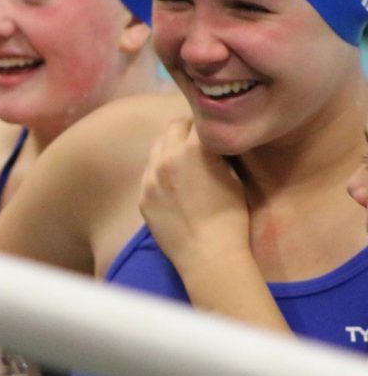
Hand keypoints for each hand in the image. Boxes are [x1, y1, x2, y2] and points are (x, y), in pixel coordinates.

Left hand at [139, 117, 251, 273]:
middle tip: (198, 140)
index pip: (198, 120)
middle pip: (173, 128)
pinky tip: (172, 184)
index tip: (213, 127)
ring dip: (169, 148)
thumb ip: (218, 154)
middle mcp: (166, 157)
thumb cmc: (231, 218)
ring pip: (157, 148)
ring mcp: (150, 177)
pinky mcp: (142, 196)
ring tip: (183, 161)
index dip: (208, 123)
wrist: (208, 255)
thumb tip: (213, 143)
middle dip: (186, 130)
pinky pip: (148, 174)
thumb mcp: (233, 178)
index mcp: (194, 149)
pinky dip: (159, 172)